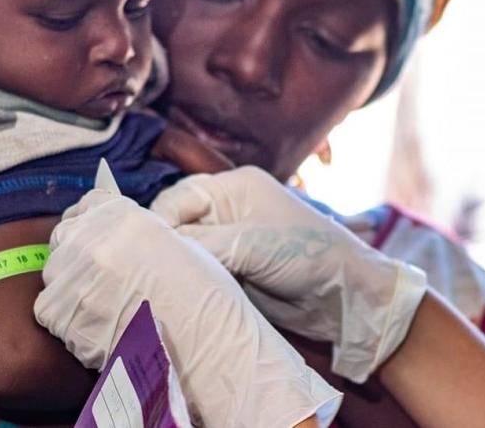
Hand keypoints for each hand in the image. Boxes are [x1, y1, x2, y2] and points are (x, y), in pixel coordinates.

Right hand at [35, 170, 339, 426]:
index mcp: (233, 187)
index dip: (156, 223)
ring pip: (184, 251)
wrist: (345, 297)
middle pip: (176, 223)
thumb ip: (202, 244)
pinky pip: (198, 272)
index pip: (177, 198)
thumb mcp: (251, 245)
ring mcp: (230, 240)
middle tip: (139, 273)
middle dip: (161, 247)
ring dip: (173, 268)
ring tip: (152, 287)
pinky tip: (174, 297)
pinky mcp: (232, 270)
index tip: (138, 252)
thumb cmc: (308, 255)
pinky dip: (187, 283)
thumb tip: (157, 248)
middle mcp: (227, 209)